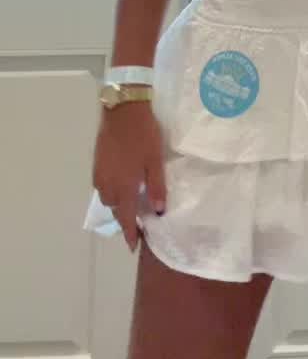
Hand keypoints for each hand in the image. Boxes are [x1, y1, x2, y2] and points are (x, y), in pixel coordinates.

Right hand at [93, 103, 166, 251]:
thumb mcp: (155, 161)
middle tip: (137, 223)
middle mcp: (108, 185)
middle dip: (124, 219)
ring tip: (131, 204)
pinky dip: (112, 191)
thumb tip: (159, 211)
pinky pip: (102, 186)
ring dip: (118, 204)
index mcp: (123, 187)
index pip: (126, 218)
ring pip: (107, 198)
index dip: (130, 233)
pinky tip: (121, 185)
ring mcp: (99, 174)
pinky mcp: (97, 164)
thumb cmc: (143, 136)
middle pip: (115, 209)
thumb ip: (157, 187)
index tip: (133, 247)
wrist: (122, 111)